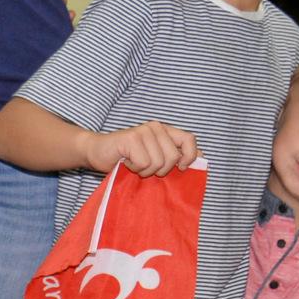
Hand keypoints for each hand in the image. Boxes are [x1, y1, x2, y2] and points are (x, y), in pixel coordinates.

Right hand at [84, 121, 198, 176]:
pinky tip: (126, 162)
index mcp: (165, 130)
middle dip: (161, 170)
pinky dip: (135, 169)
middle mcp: (156, 127)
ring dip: (145, 171)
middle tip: (146, 168)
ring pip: (158, 163)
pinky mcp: (131, 138)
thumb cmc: (127, 158)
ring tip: (134, 165)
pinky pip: (144, 163)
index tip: (180, 168)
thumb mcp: (155, 158)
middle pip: (173, 157)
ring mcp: (143, 131)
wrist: (97, 153)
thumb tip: (202, 157)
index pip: (189, 139)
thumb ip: (176, 156)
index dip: (189, 157)